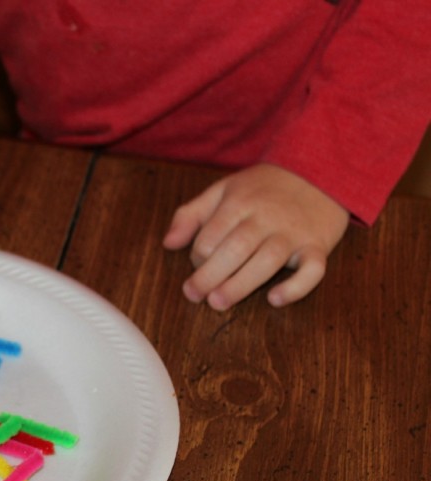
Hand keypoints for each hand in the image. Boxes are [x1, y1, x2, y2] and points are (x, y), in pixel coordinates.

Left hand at [163, 163, 349, 309]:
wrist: (319, 172)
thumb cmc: (263, 188)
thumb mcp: (223, 190)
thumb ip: (191, 214)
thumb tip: (168, 243)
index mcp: (240, 203)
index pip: (211, 235)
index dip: (197, 256)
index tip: (197, 266)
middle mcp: (267, 217)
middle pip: (235, 249)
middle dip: (210, 275)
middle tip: (195, 295)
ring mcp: (294, 233)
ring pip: (268, 261)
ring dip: (240, 285)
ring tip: (218, 302)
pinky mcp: (319, 246)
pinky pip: (313, 270)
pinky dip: (296, 287)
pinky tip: (275, 299)